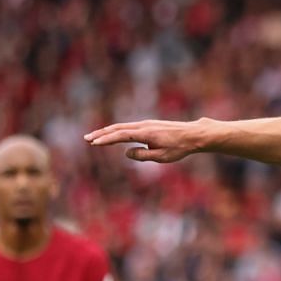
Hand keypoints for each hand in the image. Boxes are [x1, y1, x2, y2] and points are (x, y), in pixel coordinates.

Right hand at [83, 118, 208, 162]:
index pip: (120, 135)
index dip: (106, 139)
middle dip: (101, 134)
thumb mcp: (161, 156)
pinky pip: (129, 127)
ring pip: (122, 127)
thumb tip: (126, 152)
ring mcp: (145, 124)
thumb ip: (142, 155)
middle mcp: (143, 126)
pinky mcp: (148, 125)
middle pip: (117, 128)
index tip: (94, 143)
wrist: (193, 135)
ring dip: (107, 132)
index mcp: (145, 133)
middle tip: (86, 139)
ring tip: (95, 137)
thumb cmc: (179, 148)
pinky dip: (117, 131)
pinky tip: (112, 136)